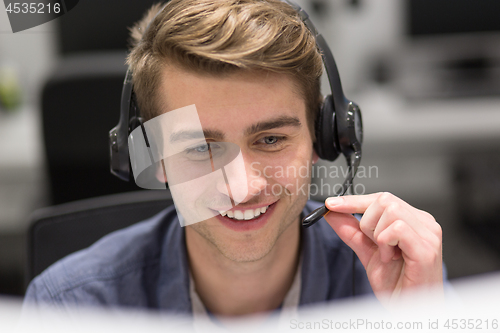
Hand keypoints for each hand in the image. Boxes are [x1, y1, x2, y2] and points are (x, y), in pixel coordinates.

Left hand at [323, 192, 442, 303]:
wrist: (409, 311)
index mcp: (413, 220)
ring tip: (386, 255)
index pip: (381, 198)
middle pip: (384, 200)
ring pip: (390, 211)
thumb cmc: (397, 284)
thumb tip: (331, 212)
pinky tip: (391, 258)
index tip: (331, 204)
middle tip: (374, 244)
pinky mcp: (427, 248)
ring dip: (377, 235)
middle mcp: (424, 223)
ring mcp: (429, 234)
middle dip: (368, 222)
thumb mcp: (367, 252)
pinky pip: (397, 229)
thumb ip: (351, 231)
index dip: (353, 200)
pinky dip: (385, 243)